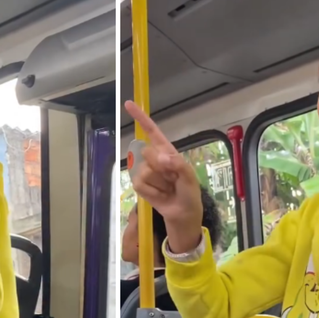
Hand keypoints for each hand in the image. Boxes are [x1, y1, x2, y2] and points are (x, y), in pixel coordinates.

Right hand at [125, 100, 202, 252]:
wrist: (183, 213)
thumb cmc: (189, 192)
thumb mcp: (189, 176)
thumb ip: (177, 164)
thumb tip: (160, 157)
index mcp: (166, 150)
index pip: (151, 131)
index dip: (141, 118)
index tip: (129, 104)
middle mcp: (154, 159)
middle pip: (148, 154)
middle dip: (161, 168)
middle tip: (173, 179)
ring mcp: (145, 172)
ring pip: (144, 171)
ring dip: (159, 183)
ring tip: (168, 189)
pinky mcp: (140, 185)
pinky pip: (140, 184)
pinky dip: (152, 192)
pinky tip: (160, 195)